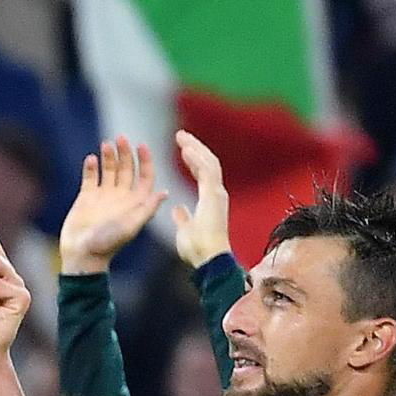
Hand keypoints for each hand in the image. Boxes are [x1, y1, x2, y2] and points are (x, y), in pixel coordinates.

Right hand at [58, 136, 161, 273]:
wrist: (82, 256)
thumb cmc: (108, 244)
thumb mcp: (131, 226)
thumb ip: (146, 209)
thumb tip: (164, 193)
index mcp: (136, 202)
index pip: (145, 175)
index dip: (145, 160)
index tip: (142, 145)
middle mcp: (121, 196)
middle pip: (127, 168)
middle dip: (125, 152)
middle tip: (121, 138)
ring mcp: (104, 196)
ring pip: (109, 170)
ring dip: (109, 156)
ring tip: (106, 144)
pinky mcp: (87, 198)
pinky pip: (90, 178)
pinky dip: (91, 167)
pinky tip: (91, 159)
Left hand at [168, 130, 230, 268]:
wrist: (209, 259)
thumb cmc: (198, 250)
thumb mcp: (185, 229)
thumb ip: (184, 217)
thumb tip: (178, 210)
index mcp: (210, 198)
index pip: (202, 172)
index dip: (193, 160)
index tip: (183, 150)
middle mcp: (216, 192)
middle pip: (207, 162)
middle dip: (194, 147)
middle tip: (180, 136)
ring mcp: (217, 192)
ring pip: (208, 162)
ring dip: (195, 148)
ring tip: (181, 137)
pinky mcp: (214, 195)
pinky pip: (206, 171)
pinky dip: (196, 159)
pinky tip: (186, 149)